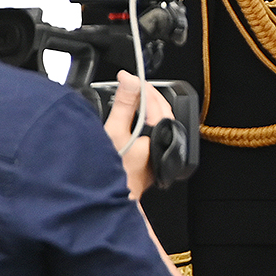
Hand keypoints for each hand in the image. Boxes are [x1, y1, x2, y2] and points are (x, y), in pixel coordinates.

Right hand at [102, 71, 172, 200]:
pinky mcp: (153, 159)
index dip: (142, 87)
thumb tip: (129, 80)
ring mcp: (160, 152)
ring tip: (129, 99)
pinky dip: (143, 122)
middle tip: (130, 85)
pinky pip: (152, 134)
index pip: (157, 103)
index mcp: (162, 134)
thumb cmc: (113, 171)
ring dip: (145, 109)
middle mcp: (166, 144)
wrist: (108, 198)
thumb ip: (124, 104)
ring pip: (158, 123)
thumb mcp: (114, 131)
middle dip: (147, 96)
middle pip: (162, 112)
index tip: (128, 77)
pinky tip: (131, 120)